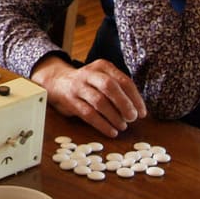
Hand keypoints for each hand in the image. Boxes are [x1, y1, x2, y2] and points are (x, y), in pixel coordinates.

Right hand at [31, 56, 146, 137]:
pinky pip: (88, 114)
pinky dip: (102, 124)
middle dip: (124, 104)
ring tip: (123, 126)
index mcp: (103, 66)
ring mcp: (78, 87)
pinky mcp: (70, 101)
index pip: (123, 80)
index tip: (142, 113)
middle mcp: (90, 74)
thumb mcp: (102, 77)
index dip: (135, 98)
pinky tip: (111, 131)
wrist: (57, 82)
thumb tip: (137, 109)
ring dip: (114, 116)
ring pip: (99, 101)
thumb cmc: (88, 83)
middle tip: (133, 118)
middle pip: (110, 87)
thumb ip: (118, 89)